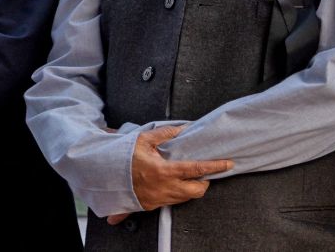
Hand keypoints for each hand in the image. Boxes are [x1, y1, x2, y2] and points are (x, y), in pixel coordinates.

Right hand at [114, 126, 231, 221]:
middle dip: (205, 182)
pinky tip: (175, 184)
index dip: (215, 166)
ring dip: (192, 188)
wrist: (106, 177)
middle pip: (197, 191)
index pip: (197, 169)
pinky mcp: (152, 205)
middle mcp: (165, 187)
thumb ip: (166, 134)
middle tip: (204, 173)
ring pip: (187, 198)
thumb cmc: (124, 157)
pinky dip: (179, 193)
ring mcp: (159, 198)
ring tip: (190, 177)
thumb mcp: (144, 140)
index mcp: (164, 170)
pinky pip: (173, 202)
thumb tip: (183, 129)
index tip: (228, 163)